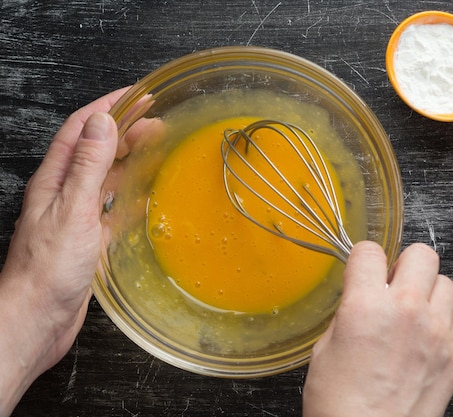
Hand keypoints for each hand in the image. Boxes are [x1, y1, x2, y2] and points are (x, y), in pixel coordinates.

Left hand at [0, 87, 127, 414]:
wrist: (38, 316)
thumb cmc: (49, 268)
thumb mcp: (73, 209)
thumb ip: (88, 166)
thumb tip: (103, 123)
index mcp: (55, 179)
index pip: (81, 129)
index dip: (108, 107)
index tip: (136, 95)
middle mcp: (63, 192)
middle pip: (95, 149)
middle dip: (123, 129)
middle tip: (155, 119)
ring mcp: (75, 214)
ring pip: (104, 175)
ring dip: (127, 157)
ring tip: (153, 146)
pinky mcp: (87, 236)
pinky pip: (110, 204)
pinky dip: (128, 192)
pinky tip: (142, 194)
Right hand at [302, 241, 452, 416]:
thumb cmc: (340, 404)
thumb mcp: (326, 348)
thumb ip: (350, 312)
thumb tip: (363, 297)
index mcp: (367, 305)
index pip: (370, 251)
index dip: (364, 260)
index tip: (364, 270)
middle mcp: (407, 311)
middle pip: (422, 254)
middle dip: (405, 265)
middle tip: (394, 285)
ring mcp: (438, 332)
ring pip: (446, 283)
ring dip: (428, 293)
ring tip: (413, 314)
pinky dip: (446, 322)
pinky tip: (428, 337)